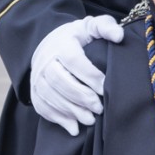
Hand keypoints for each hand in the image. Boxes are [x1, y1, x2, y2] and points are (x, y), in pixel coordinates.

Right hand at [29, 15, 124, 133]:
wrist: (49, 44)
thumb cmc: (76, 38)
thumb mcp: (90, 27)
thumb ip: (106, 27)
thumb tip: (119, 36)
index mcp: (61, 44)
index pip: (73, 60)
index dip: (89, 75)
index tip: (105, 87)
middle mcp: (44, 60)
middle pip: (59, 80)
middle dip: (80, 96)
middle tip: (99, 108)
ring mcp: (37, 77)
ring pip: (50, 96)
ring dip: (70, 110)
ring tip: (90, 120)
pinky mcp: (34, 91)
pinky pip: (42, 107)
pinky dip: (57, 119)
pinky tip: (73, 128)